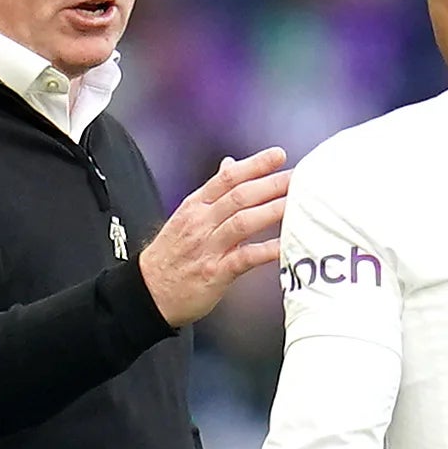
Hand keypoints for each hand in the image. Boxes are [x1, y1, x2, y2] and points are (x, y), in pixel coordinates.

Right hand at [139, 149, 289, 326]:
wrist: (148, 293)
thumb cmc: (172, 255)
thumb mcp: (187, 216)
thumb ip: (212, 191)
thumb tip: (230, 164)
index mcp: (195, 205)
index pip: (227, 178)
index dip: (254, 165)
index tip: (279, 155)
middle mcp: (201, 222)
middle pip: (240, 196)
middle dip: (271, 184)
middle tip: (299, 177)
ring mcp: (208, 247)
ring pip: (243, 221)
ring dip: (273, 210)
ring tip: (298, 203)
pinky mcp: (215, 273)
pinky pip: (245, 258)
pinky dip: (267, 250)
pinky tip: (286, 245)